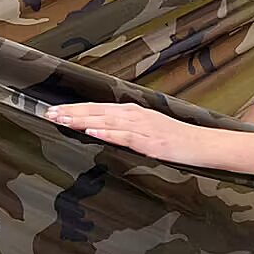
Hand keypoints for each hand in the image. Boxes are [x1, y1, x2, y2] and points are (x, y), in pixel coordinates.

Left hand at [40, 99, 201, 164]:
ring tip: (62, 119)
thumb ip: (126, 128)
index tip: (54, 110)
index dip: (75, 109)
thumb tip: (101, 129)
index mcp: (133, 112)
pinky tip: (92, 132)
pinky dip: (108, 133)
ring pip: (107, 121)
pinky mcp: (152, 143)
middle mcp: (136, 116)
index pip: (97, 108)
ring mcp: (144, 128)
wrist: (205, 145)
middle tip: (48, 113)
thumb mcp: (148, 129)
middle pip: (98, 112)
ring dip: (83, 120)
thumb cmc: (177, 139)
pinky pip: (126, 137)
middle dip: (71, 112)